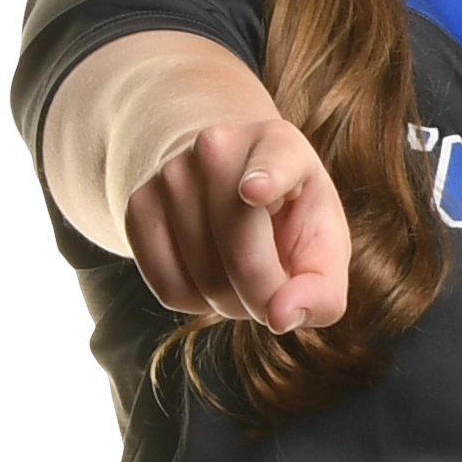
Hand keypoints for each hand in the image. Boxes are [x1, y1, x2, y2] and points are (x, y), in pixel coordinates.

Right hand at [124, 115, 354, 335]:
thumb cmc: (288, 220)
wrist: (225, 182)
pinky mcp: (137, 206)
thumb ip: (322, 291)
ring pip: (204, 280)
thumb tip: (280, 317)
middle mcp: (218, 149)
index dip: (266, 178)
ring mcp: (171, 174)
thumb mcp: (324, 246)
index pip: (273, 160)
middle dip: (265, 297)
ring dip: (231, 303)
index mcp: (279, 144)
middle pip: (242, 253)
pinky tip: (209, 274)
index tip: (255, 192)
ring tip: (242, 273)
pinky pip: (169, 289)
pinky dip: (196, 303)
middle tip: (276, 290)